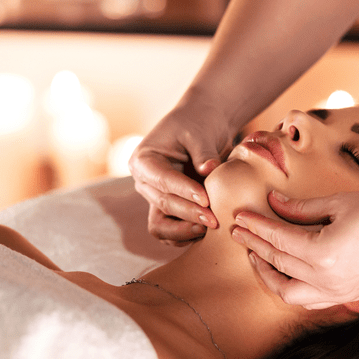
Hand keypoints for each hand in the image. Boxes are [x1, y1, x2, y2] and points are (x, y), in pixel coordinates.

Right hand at [129, 104, 233, 245]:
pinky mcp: (169, 209)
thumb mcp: (200, 132)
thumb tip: (208, 169)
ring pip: (162, 225)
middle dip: (189, 213)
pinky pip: (172, 230)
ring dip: (185, 230)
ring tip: (210, 228)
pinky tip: (209, 232)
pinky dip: (187, 234)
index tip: (206, 199)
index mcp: (143, 160)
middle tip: (214, 219)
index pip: (162, 180)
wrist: (204, 127)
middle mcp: (145, 182)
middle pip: (163, 204)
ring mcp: (155, 198)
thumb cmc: (198, 124)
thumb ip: (203, 152)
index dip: (183, 191)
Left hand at [231, 189, 358, 307]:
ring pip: (289, 293)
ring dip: (270, 274)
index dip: (256, 226)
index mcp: (323, 253)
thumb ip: (301, 208)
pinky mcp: (349, 295)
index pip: (277, 239)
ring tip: (257, 254)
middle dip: (255, 245)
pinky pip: (310, 301)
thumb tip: (272, 203)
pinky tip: (286, 272)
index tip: (240, 215)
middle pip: (278, 263)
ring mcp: (339, 292)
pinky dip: (292, 288)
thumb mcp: (338, 203)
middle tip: (240, 230)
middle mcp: (328, 279)